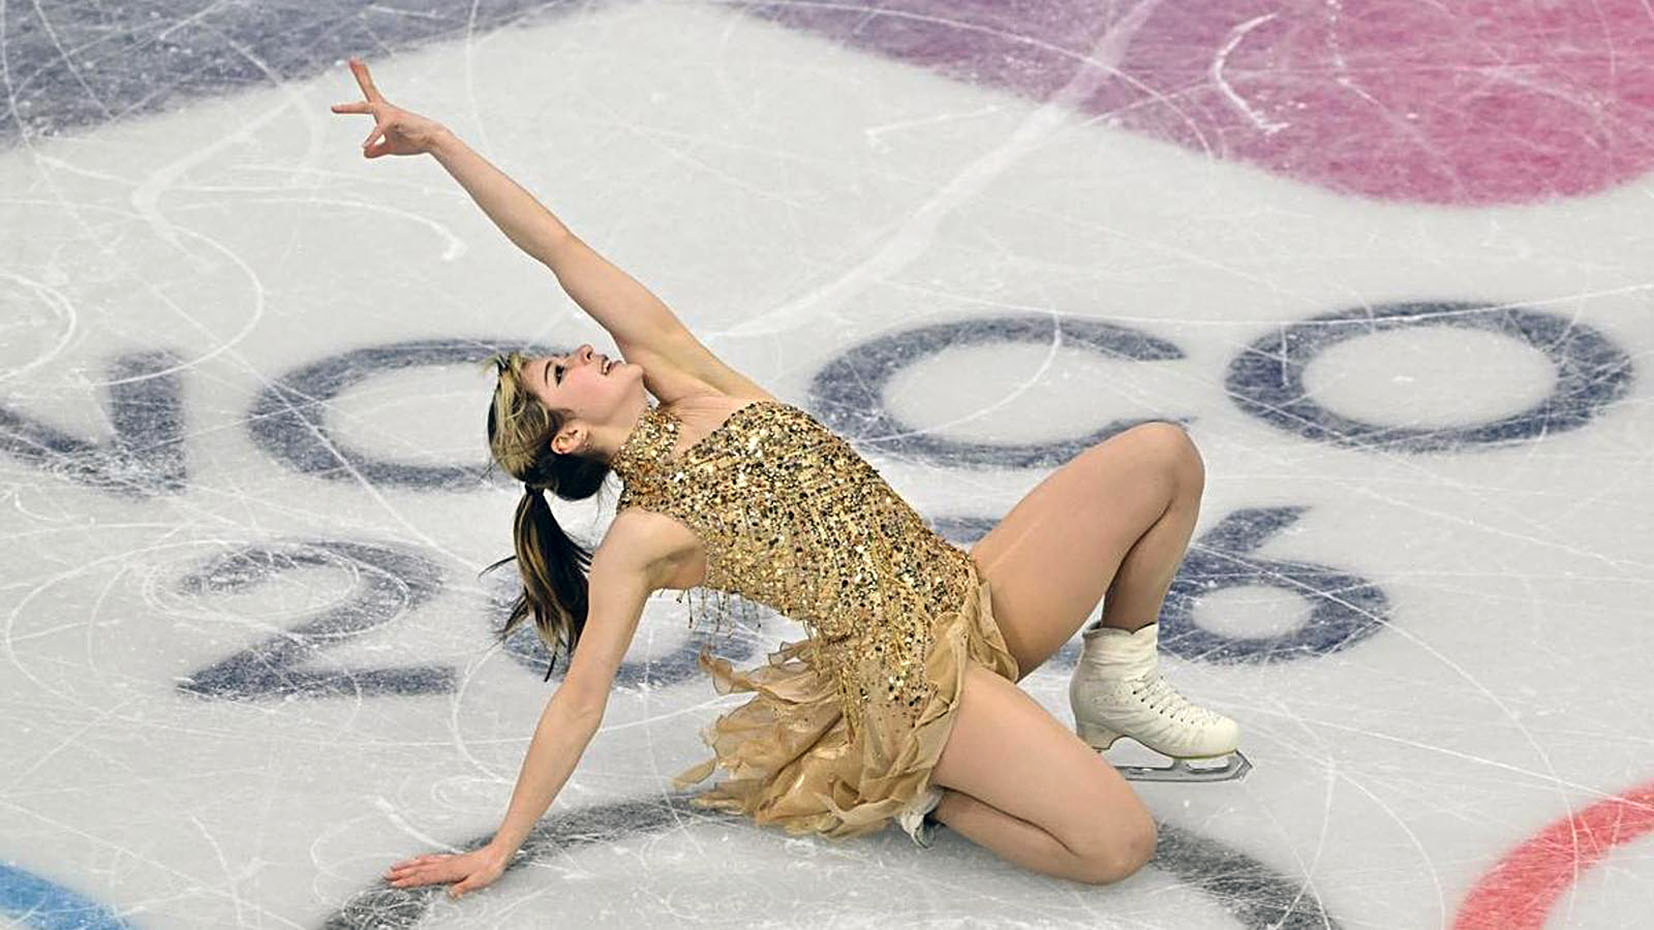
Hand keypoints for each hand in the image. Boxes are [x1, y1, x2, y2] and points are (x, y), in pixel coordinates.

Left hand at [330, 57, 447, 157]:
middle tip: (353, 59)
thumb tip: (364, 153)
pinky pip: (378, 130)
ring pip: (365, 107)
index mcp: (383, 112)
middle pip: (369, 88)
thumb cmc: (413, 141)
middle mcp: (384, 108)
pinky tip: (364, 146)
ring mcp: (388, 113)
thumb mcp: (391, 147)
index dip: (362, 77)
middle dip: (361, 75)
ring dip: (350, 108)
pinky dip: (371, 139)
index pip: (368, 95)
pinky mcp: (393, 121)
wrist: (432, 141)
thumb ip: (377, 149)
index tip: (355, 62)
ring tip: (334, 108)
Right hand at [383, 845, 508, 900]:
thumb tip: (450, 894)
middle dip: (402, 873)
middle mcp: (445, 864)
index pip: (424, 877)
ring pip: (422, 862)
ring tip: (395, 866)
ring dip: (408, 865)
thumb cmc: (489, 868)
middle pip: (419, 869)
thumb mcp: (478, 881)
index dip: (409, 881)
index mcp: (449, 871)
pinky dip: (421, 859)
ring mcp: (447, 860)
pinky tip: (417, 859)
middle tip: (387, 875)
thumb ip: (463, 888)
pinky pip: (431, 858)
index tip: (395, 883)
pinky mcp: (451, 858)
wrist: (497, 854)